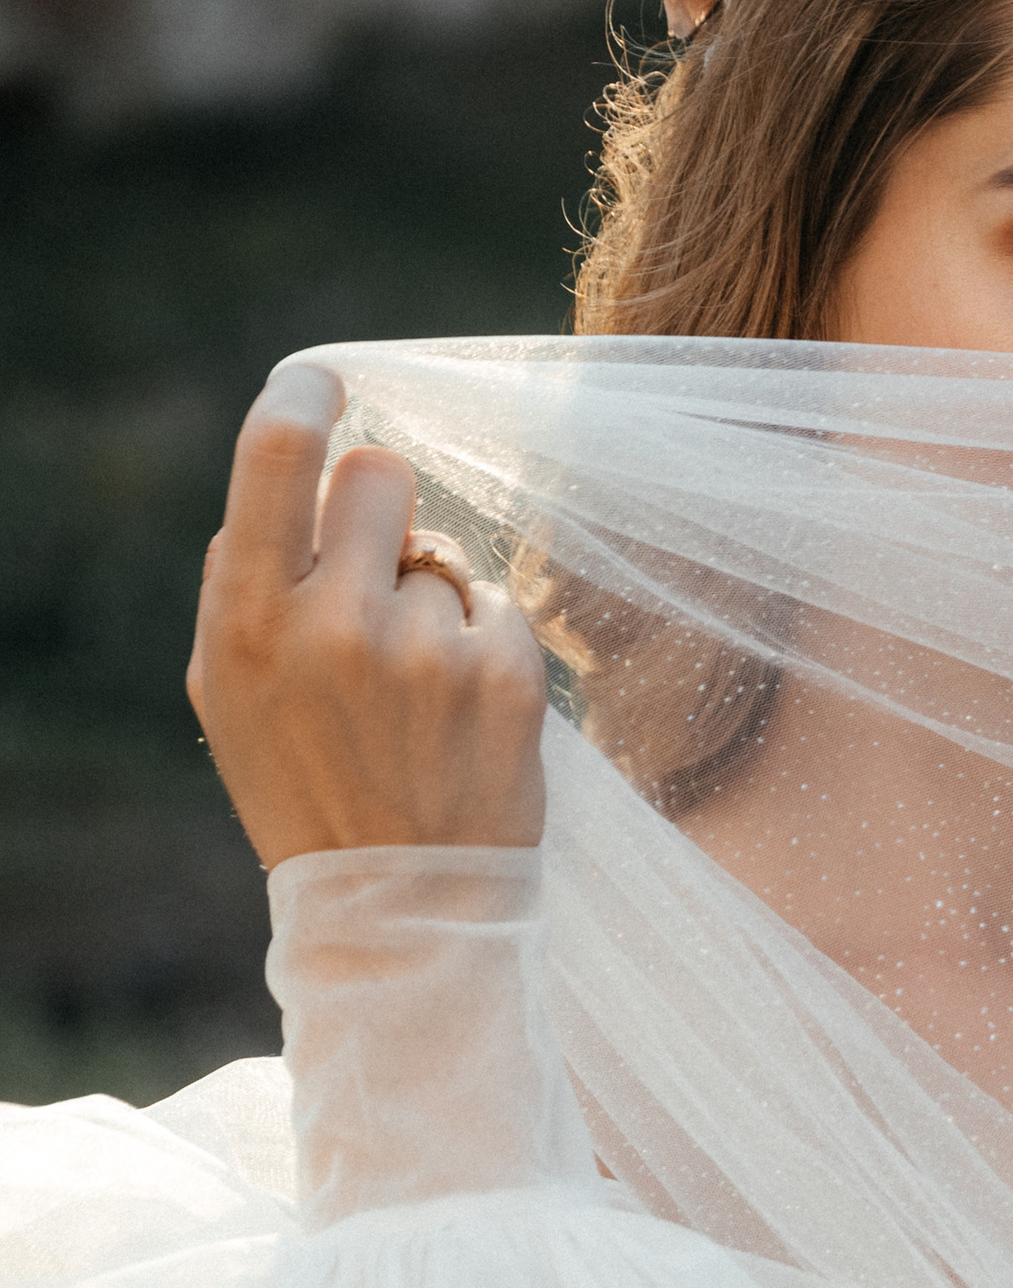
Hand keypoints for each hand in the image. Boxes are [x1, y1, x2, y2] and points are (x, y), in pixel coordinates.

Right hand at [188, 364, 547, 867]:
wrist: (401, 904)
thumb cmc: (307, 784)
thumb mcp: (232, 693)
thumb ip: (246, 579)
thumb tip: (291, 468)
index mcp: (250, 621)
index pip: (276, 452)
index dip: (304, 395)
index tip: (324, 383)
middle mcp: (334, 624)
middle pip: (378, 475)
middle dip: (379, 513)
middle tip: (375, 579)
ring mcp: (426, 649)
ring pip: (439, 550)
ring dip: (430, 598)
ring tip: (414, 687)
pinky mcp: (505, 674)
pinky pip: (494, 601)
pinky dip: (481, 644)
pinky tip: (459, 712)